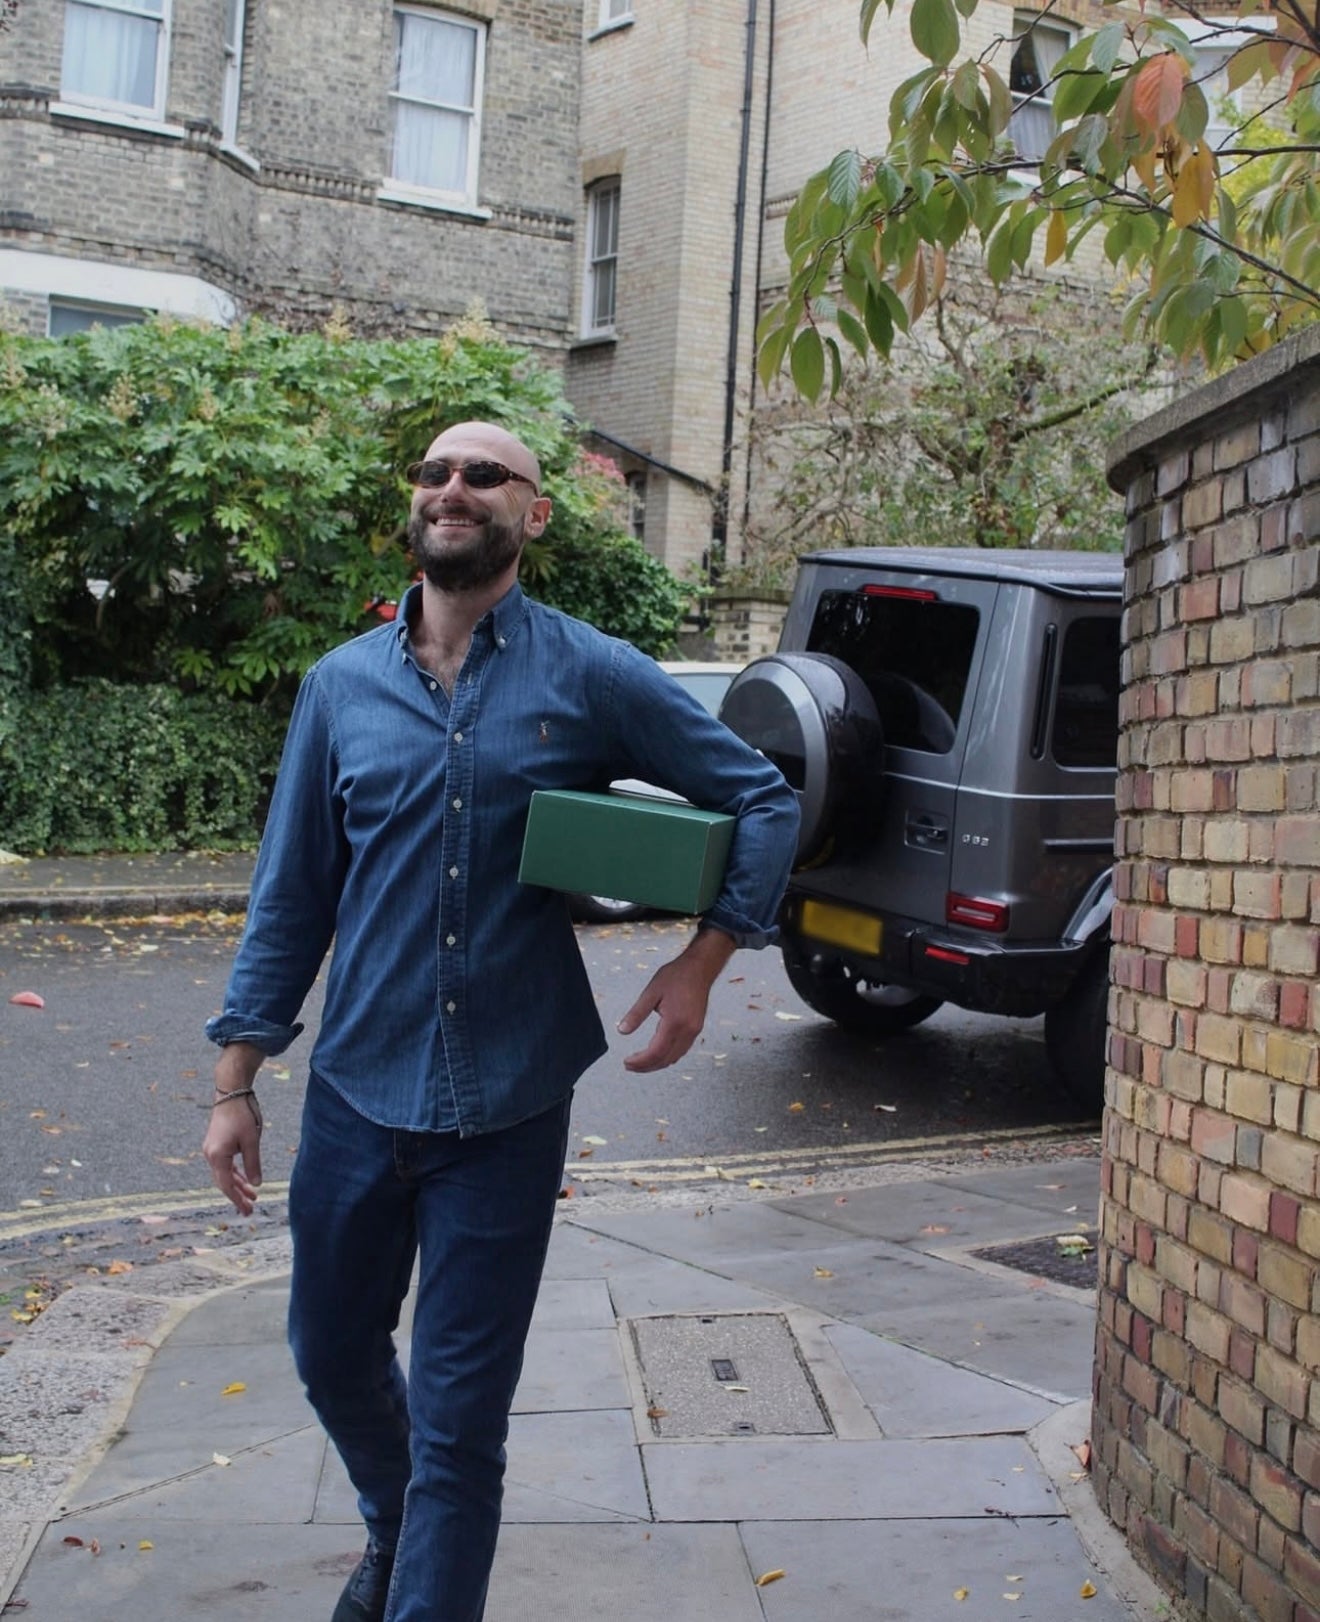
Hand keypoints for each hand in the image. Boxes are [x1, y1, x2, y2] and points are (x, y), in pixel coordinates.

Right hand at [203, 1042, 264, 1214]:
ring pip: (225, 1173)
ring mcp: (212, 1149)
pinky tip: (246, 1180)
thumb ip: (253, 1164)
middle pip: (224, 1182)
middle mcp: (210, 1155)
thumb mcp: (252, 1141)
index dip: (237, 1199)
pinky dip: (235, 1173)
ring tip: (252, 1196)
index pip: (226, 1185)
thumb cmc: (242, 1114)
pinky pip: (225, 1164)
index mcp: (217, 1156)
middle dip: (237, 1195)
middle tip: (250, 1209)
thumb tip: (257, 1185)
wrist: (231, 1092)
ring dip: (238, 1184)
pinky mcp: (216, 1144)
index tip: (247, 1211)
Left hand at [617, 928, 735, 1072]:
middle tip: (629, 1066)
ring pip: (674, 1057)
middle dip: (646, 1067)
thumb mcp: (651, 992)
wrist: (700, 968)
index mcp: (675, 1022)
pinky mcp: (696, 1028)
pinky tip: (657, 1054)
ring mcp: (694, 1031)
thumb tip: (622, 1030)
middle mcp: (687, 1030)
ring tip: (640, 1063)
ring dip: (657, 1064)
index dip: (640, 1061)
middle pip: (665, 1059)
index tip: (626, 1062)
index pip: (655, 1052)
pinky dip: (668, 1057)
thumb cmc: (677, 976)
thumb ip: (636, 1013)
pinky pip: (681, 1050)